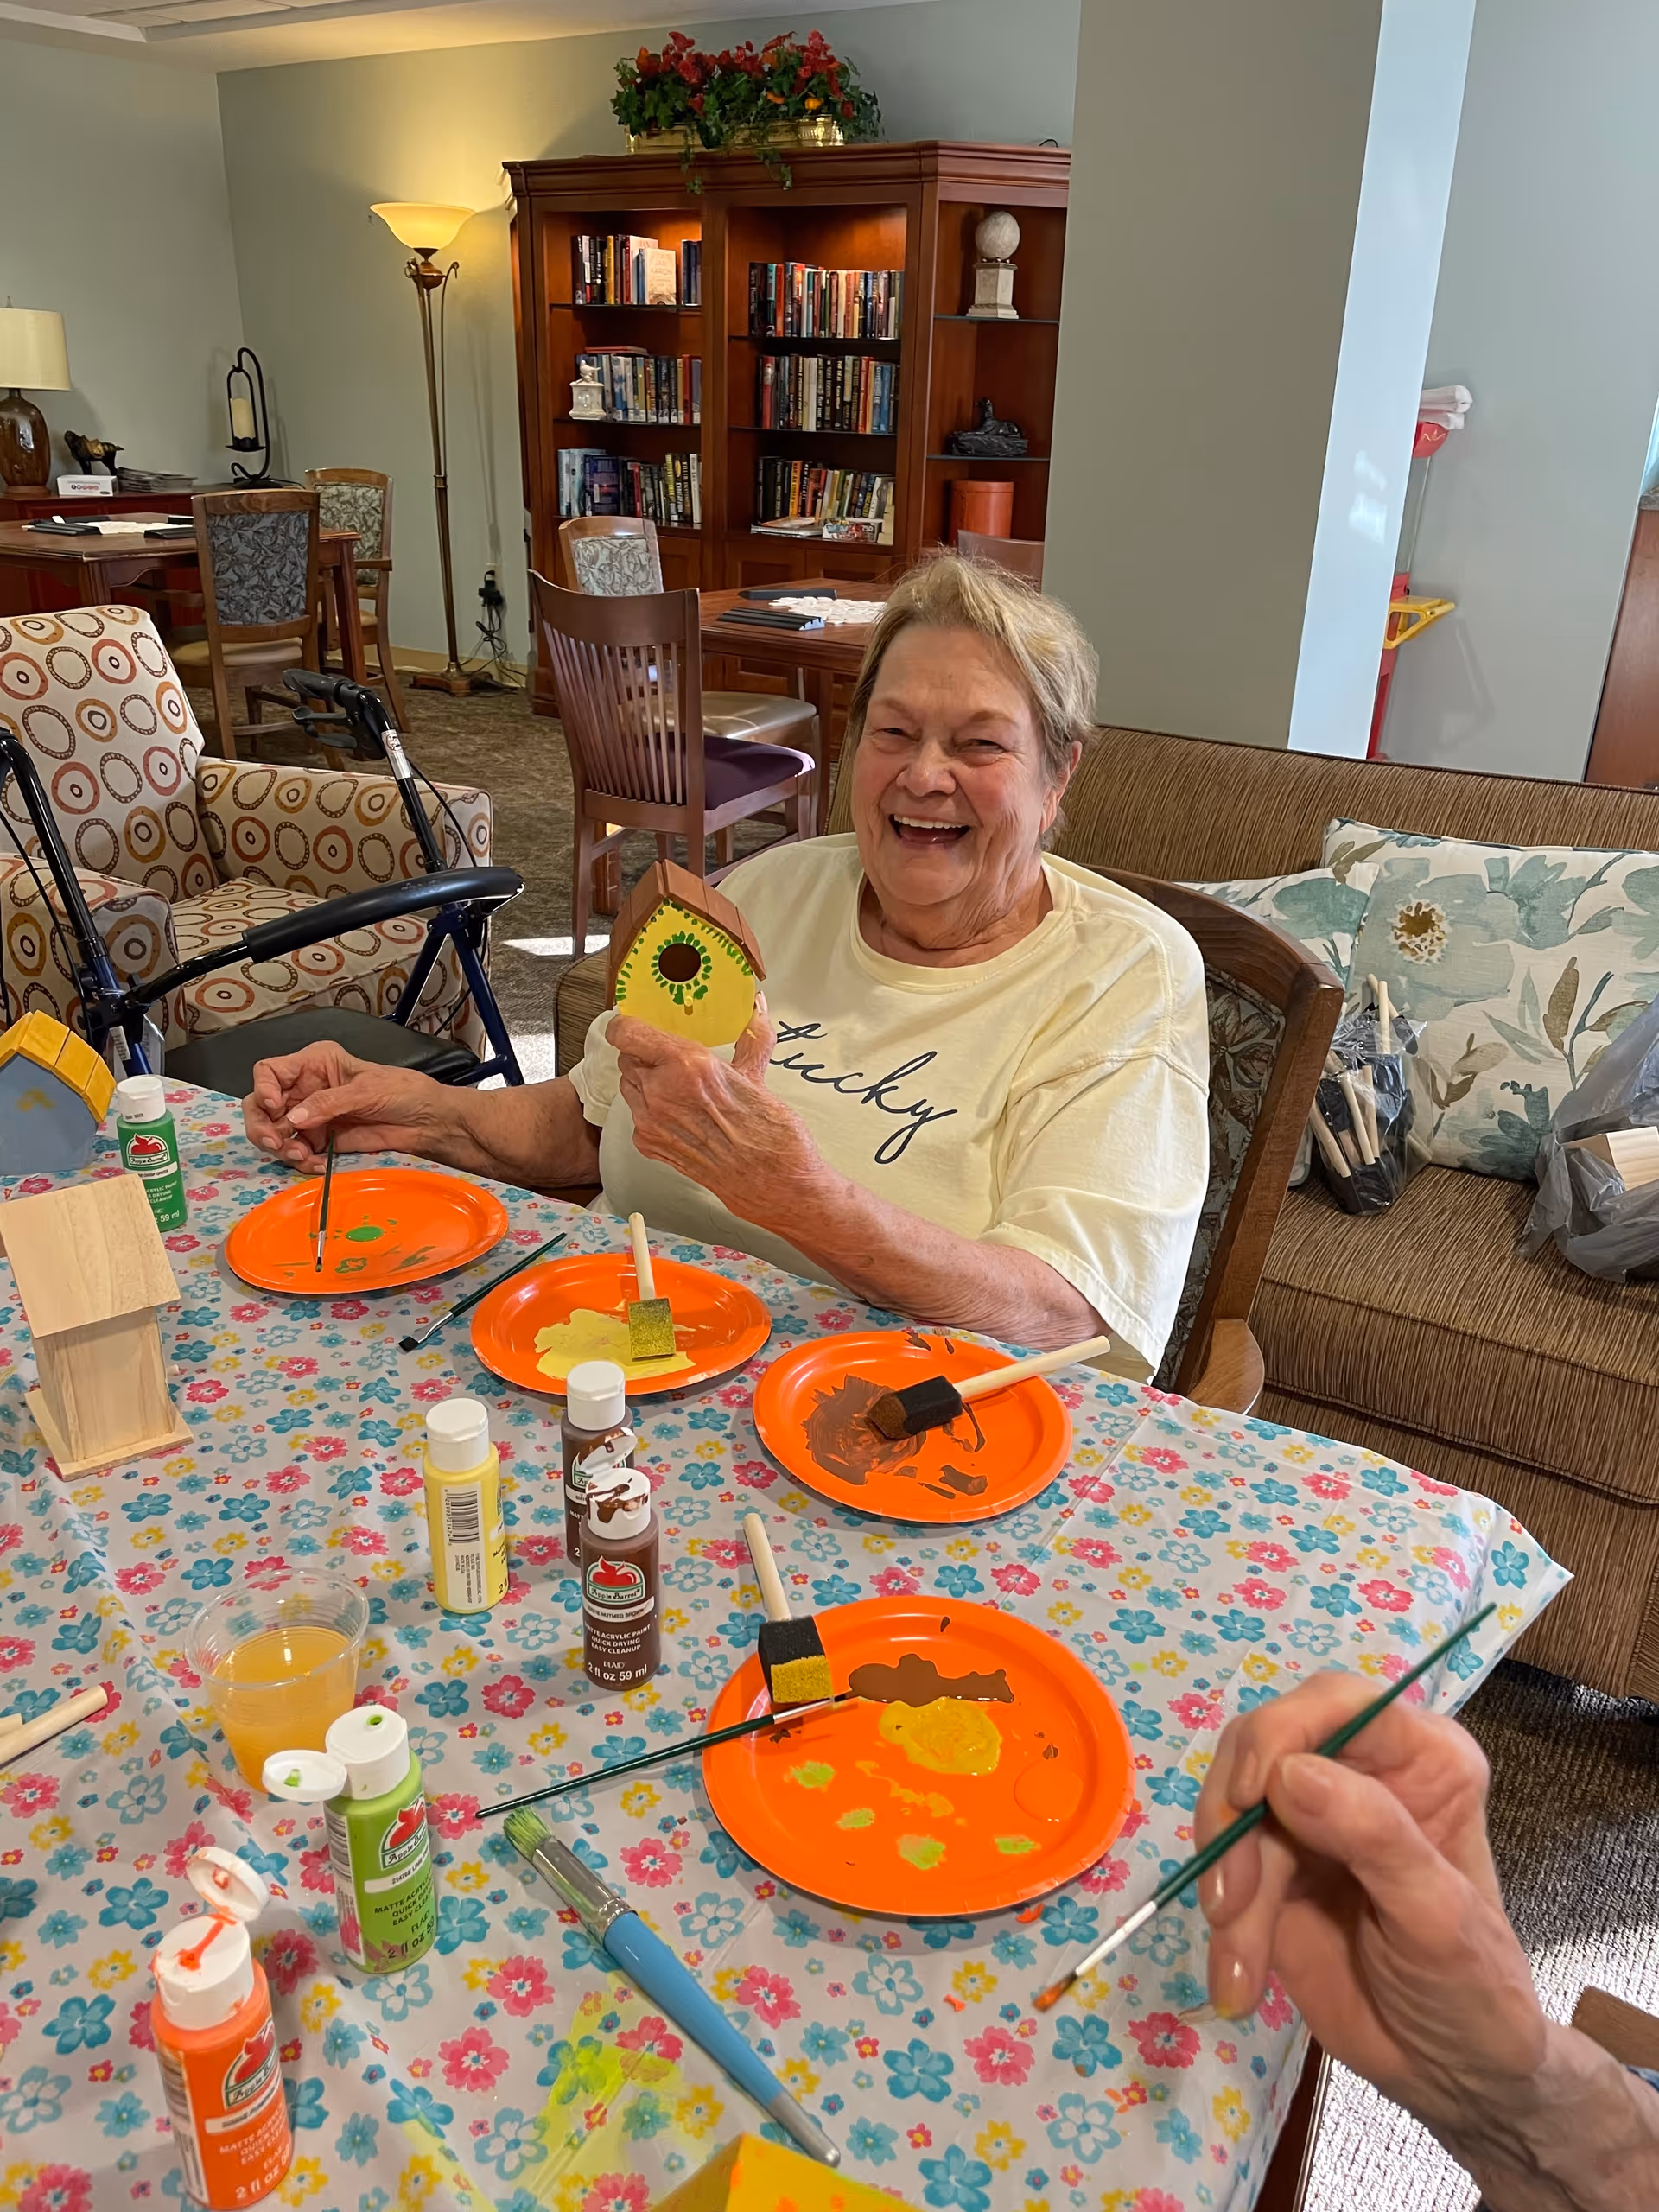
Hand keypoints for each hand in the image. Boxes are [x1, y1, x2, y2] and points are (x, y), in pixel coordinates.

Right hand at [243, 1044, 455, 1172]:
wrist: (427, 1122)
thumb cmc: (403, 1092)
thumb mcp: (366, 1090)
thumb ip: (329, 1103)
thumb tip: (293, 1119)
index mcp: (315, 1063)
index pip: (269, 1071)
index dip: (264, 1089)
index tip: (277, 1108)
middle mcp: (306, 1089)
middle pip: (261, 1105)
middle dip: (263, 1125)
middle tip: (277, 1143)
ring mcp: (311, 1117)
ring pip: (274, 1133)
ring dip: (281, 1147)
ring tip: (302, 1156)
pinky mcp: (321, 1142)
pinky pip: (296, 1153)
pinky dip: (301, 1161)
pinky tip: (317, 1164)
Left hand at [608, 999, 822, 1221]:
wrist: (770, 1182)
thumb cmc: (767, 1135)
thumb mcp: (757, 1075)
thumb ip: (752, 1036)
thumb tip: (757, 1009)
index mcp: (687, 1064)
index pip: (626, 1033)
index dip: (627, 1026)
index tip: (634, 1024)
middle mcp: (662, 1091)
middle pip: (627, 1058)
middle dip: (645, 1056)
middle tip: (670, 1060)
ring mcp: (651, 1121)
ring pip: (629, 1086)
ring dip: (645, 1083)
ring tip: (678, 1090)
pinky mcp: (649, 1145)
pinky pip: (636, 1116)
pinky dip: (651, 1112)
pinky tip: (681, 1117)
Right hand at [1196, 1674, 1546, 2128]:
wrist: (1451, 2075)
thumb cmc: (1474, 1990)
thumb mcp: (1437, 1917)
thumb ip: (1374, 1837)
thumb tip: (1289, 1772)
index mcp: (1419, 1758)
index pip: (1337, 1703)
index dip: (1282, 1732)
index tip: (1249, 1796)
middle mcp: (1359, 1771)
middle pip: (1262, 1748)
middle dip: (1235, 1824)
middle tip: (1229, 1903)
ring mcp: (1310, 1818)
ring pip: (1232, 1811)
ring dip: (1225, 1889)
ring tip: (1240, 1968)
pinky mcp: (1274, 1867)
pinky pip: (1224, 1868)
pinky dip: (1222, 1925)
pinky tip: (1237, 1981)